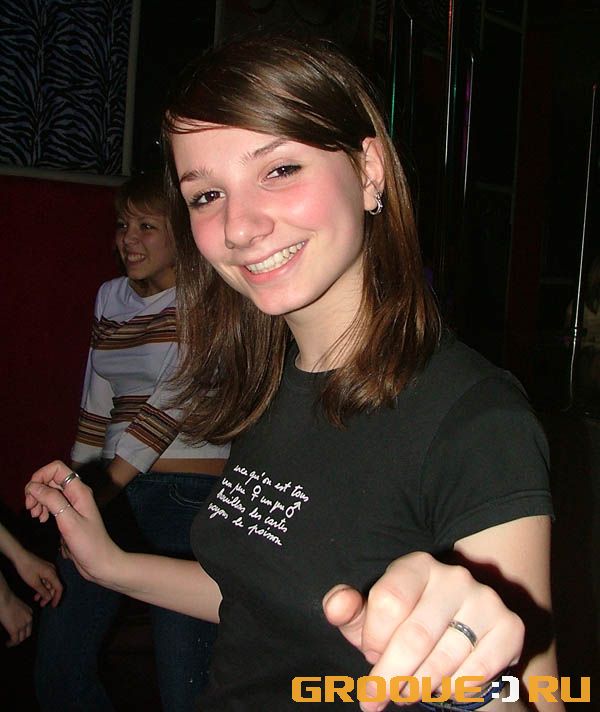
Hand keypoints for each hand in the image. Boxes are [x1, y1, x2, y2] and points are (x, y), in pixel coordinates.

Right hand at [0, 586, 32, 646]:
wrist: (4, 599)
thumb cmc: (7, 599)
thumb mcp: (17, 606)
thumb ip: (18, 613)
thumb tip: (12, 619)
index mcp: (29, 612)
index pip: (29, 625)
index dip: (24, 631)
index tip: (18, 633)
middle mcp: (28, 619)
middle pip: (27, 633)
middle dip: (21, 638)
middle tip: (14, 640)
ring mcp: (22, 624)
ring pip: (21, 639)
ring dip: (15, 642)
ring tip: (10, 643)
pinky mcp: (15, 629)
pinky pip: (15, 640)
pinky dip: (11, 644)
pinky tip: (7, 643)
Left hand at [13, 549, 62, 607]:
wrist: (20, 556)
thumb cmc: (27, 569)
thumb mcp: (34, 583)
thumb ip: (43, 591)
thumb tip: (49, 598)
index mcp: (52, 574)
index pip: (59, 588)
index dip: (57, 598)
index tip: (53, 606)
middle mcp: (53, 571)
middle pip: (54, 586)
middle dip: (49, 596)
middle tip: (42, 604)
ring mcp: (48, 569)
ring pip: (49, 583)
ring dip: (44, 592)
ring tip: (37, 600)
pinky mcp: (44, 568)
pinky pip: (46, 579)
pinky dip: (42, 586)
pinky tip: (36, 593)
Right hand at [25, 460, 123, 585]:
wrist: (101, 562)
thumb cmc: (88, 544)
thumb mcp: (68, 521)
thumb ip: (52, 501)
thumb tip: (34, 486)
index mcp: (79, 491)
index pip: (57, 468)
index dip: (40, 476)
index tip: (31, 494)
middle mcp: (76, 493)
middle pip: (51, 479)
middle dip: (36, 490)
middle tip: (31, 509)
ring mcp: (73, 504)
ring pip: (50, 491)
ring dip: (38, 500)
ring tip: (37, 516)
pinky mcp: (69, 514)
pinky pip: (52, 503)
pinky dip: (44, 508)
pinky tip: (42, 520)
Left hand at [322, 552, 523, 711]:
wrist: (458, 640)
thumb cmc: (402, 626)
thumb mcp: (369, 617)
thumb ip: (346, 608)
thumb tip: (335, 605)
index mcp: (416, 566)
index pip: (388, 601)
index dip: (374, 638)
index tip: (370, 655)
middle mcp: (453, 576)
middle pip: (415, 636)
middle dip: (390, 675)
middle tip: (375, 698)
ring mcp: (484, 600)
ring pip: (444, 659)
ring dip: (418, 686)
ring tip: (405, 693)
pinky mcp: (509, 627)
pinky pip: (476, 671)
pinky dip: (453, 688)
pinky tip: (441, 688)